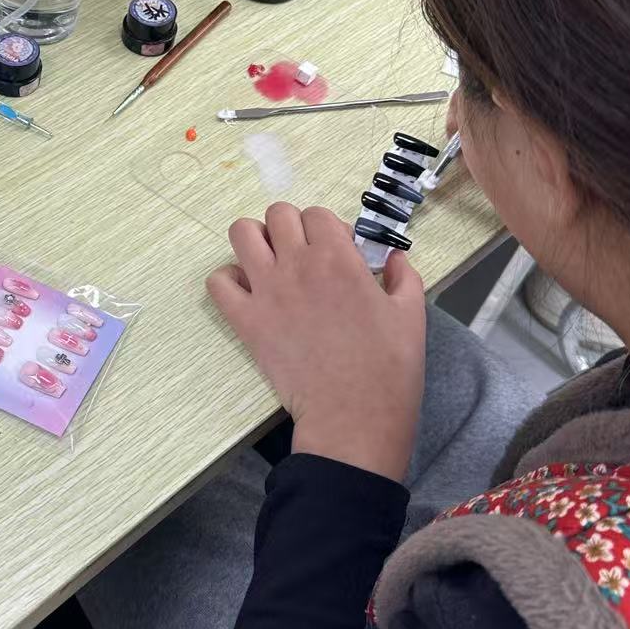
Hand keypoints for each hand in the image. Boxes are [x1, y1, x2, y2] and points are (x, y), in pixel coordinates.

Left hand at [206, 203, 425, 481]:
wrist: (353, 414)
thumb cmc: (388, 367)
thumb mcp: (411, 314)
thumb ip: (403, 276)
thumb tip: (393, 257)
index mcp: (338, 258)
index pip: (317, 213)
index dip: (326, 228)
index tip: (336, 251)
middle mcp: (297, 265)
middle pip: (277, 214)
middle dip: (290, 228)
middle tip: (302, 255)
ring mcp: (266, 291)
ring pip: (241, 233)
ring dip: (254, 241)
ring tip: (270, 263)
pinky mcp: (245, 320)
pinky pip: (218, 281)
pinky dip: (228, 280)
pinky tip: (249, 293)